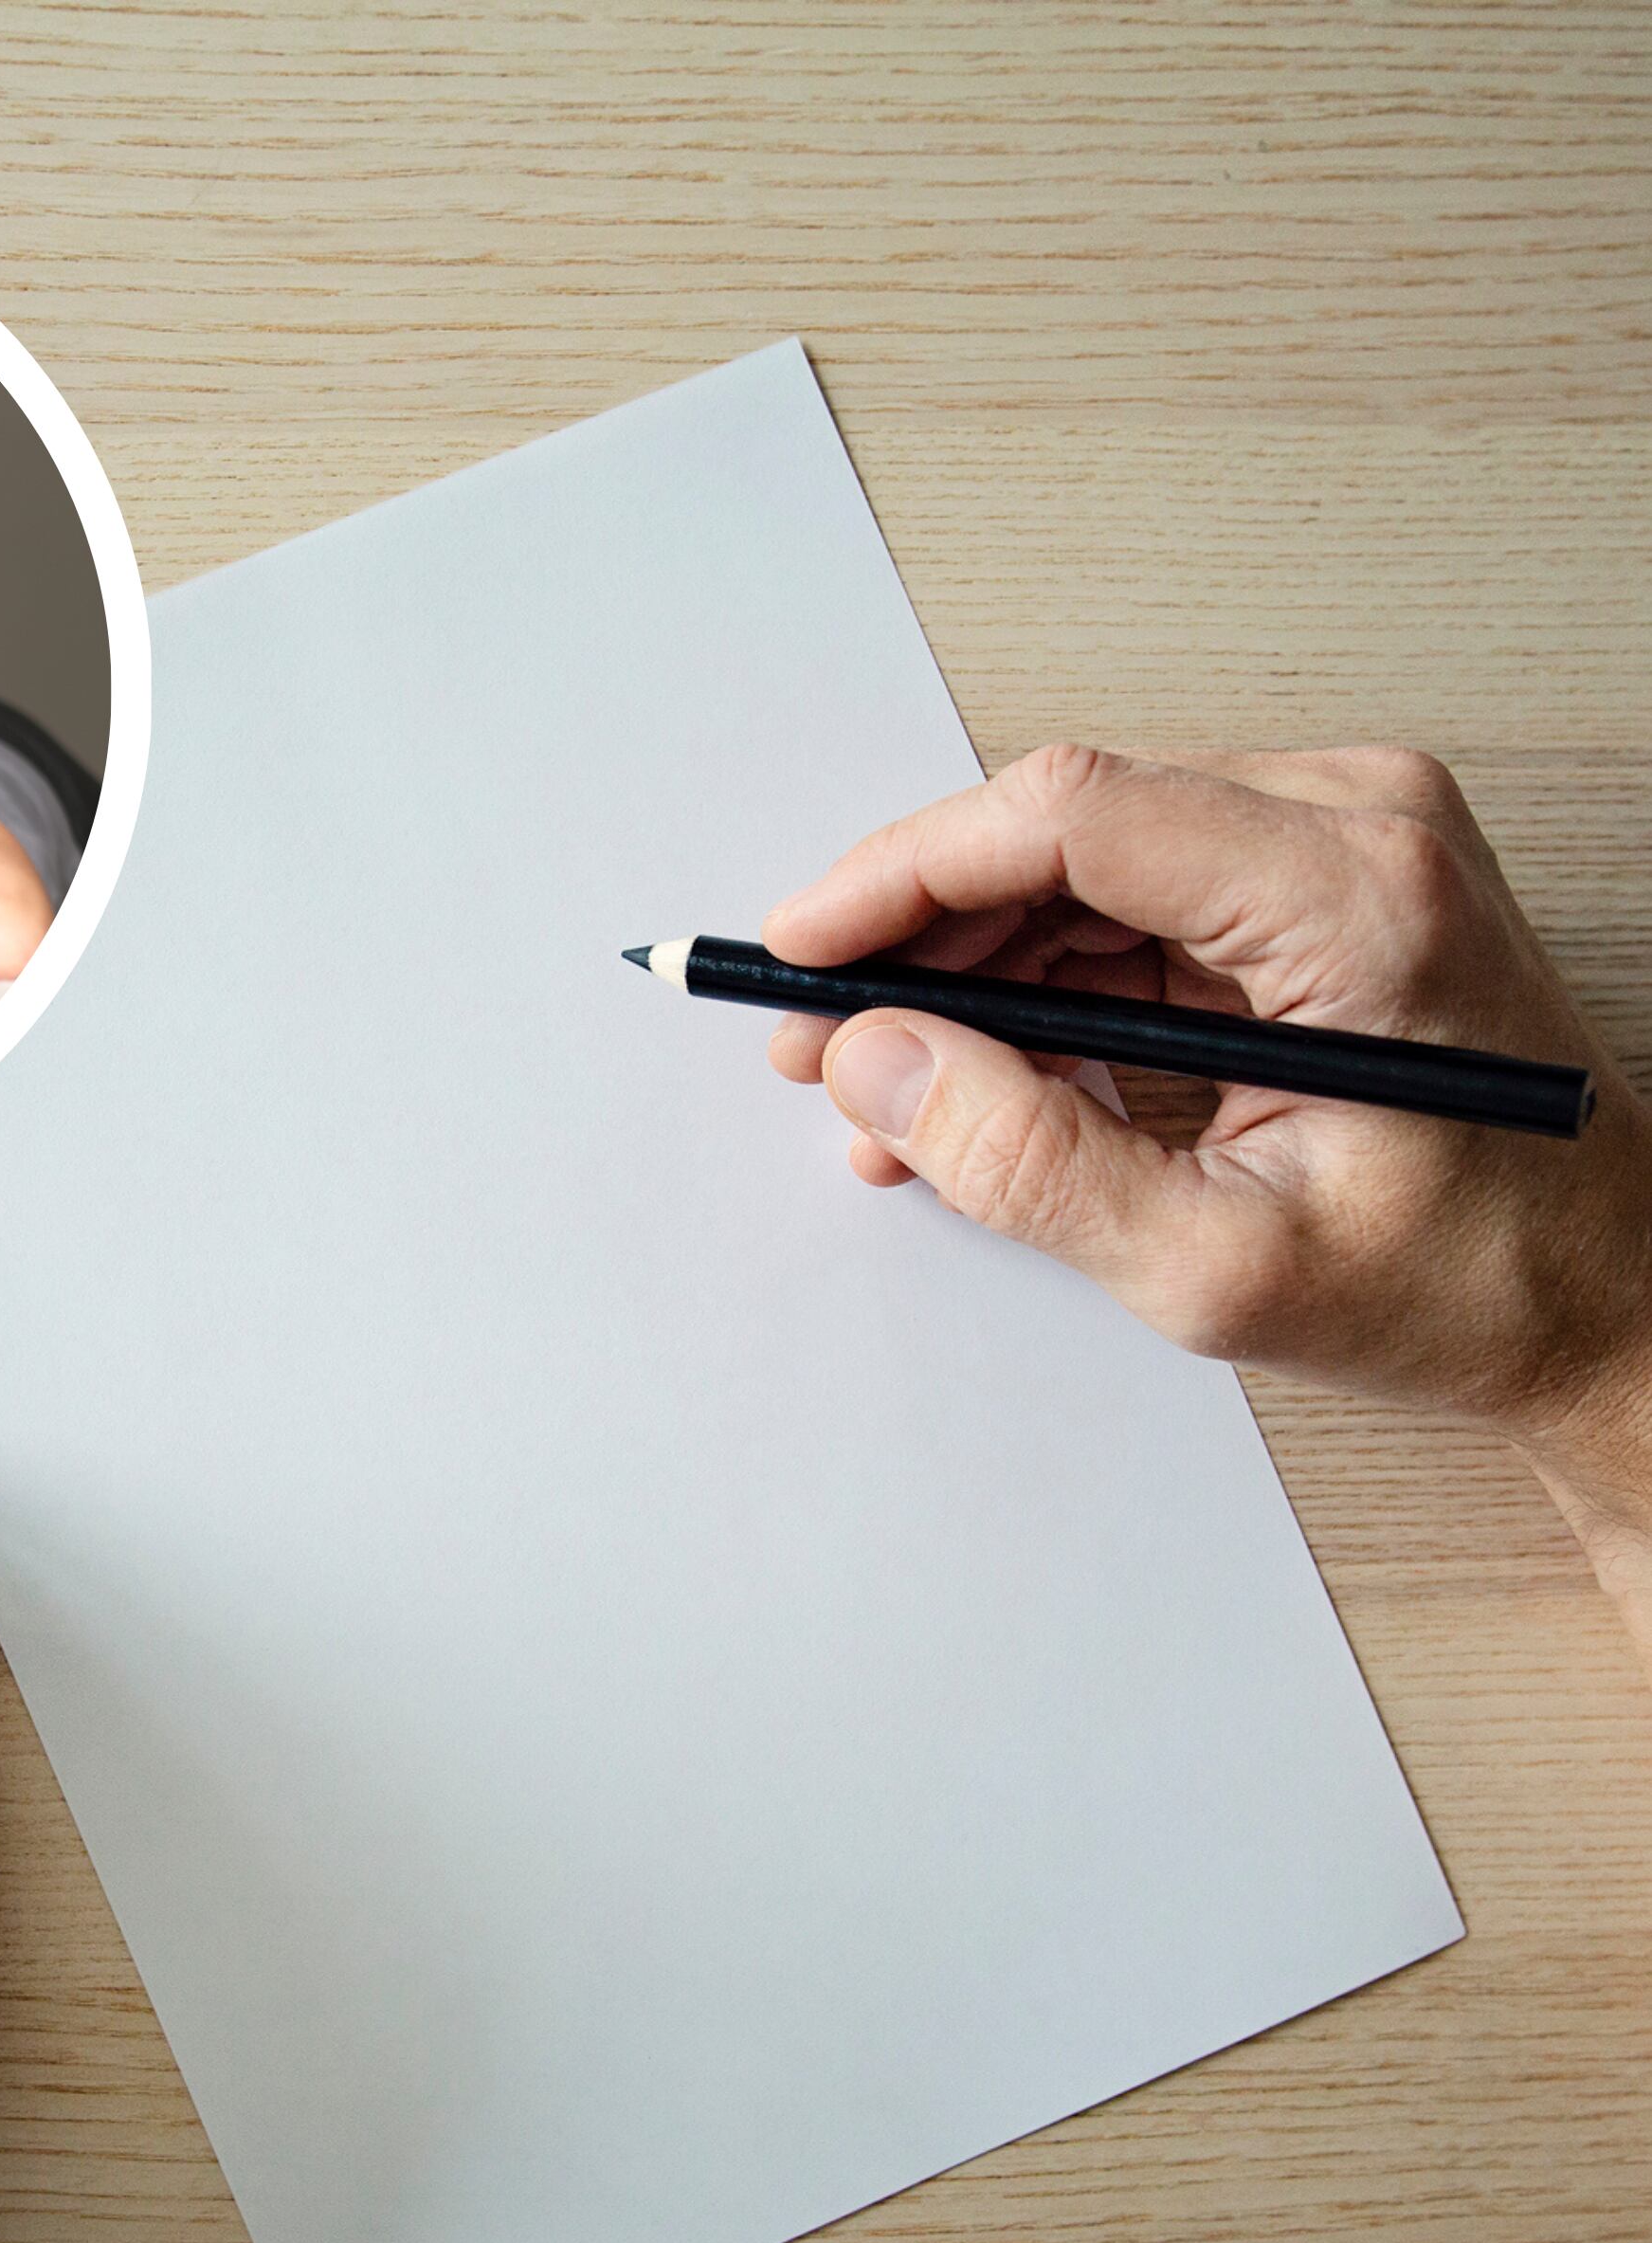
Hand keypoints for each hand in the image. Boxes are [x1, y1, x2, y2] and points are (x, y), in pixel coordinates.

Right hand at [764, 745, 1651, 1520]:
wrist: (1608, 1298)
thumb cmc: (1469, 1284)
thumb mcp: (1222, 1267)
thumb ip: (1029, 1164)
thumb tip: (875, 1063)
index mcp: (1356, 898)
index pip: (1070, 815)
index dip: (903, 874)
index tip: (799, 949)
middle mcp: (1356, 829)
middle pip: (1061, 826)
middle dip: (915, 934)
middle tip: (814, 1037)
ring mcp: (1340, 845)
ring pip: (1078, 863)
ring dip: (963, 966)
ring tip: (877, 1078)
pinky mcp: (1313, 887)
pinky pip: (1126, 903)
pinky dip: (1034, 983)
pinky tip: (972, 1075)